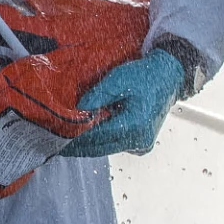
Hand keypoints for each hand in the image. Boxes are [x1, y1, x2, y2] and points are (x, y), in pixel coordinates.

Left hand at [60, 49, 186, 158]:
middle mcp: (139, 140)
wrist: (169, 77)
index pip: (95, 137)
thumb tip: (77, 111)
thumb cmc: (145, 75)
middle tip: (55, 143)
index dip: (74, 138)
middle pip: (99, 148)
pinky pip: (115, 146)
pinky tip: (87, 135)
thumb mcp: (119, 78)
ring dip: (87, 145)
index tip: (56, 138)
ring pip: (106, 149)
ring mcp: (141, 145)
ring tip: (66, 139)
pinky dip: (101, 142)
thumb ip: (98, 95)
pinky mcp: (141, 145)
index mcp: (134, 125)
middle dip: (76, 146)